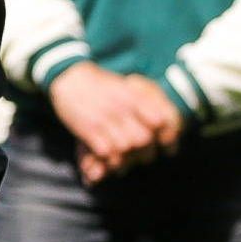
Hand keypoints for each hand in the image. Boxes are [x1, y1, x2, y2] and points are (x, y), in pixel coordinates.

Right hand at [48, 61, 182, 181]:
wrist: (71, 79)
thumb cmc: (102, 86)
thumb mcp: (128, 88)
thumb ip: (146, 103)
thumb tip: (163, 122)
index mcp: (135, 97)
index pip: (161, 121)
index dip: (168, 137)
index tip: (169, 147)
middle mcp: (122, 108)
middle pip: (143, 139)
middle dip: (145, 152)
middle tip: (143, 157)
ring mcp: (105, 118)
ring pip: (125, 147)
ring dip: (125, 158)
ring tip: (124, 163)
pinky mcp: (89, 129)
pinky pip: (106, 152)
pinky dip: (108, 158)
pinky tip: (107, 157)